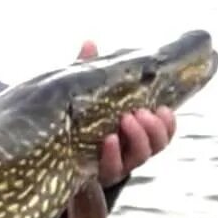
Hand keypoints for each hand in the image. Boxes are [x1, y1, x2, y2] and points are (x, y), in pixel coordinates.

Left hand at [78, 39, 175, 185]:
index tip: (163, 109)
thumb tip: (89, 43)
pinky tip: (108, 139)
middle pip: (156, 145)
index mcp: (134, 132)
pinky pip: (112, 168)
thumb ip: (90, 73)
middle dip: (154, 129)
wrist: (48, 156)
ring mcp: (116, 164)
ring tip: (126, 120)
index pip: (163, 131)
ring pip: (140, 158)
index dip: (168, 123)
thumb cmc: (74, 120)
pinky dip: (112, 153)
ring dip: (138, 138)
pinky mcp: (98, 175)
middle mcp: (129, 151)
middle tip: (140, 113)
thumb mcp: (84, 95)